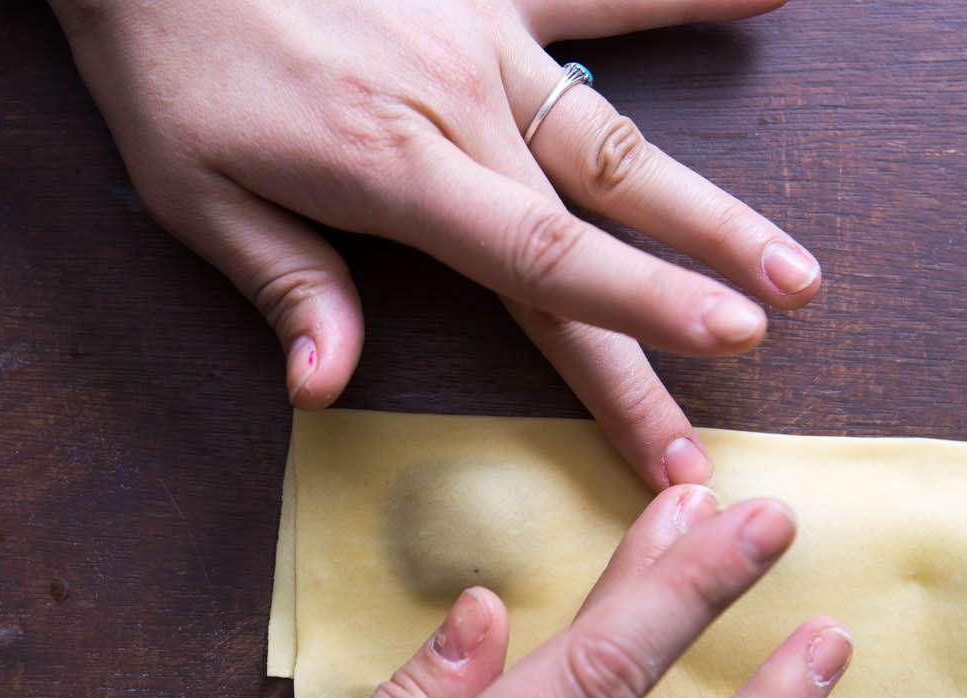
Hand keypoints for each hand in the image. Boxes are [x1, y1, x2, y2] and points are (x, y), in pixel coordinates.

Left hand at [49, 0, 823, 488]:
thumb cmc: (172, 62)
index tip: (713, 364)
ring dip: (711, 198)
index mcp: (399, 171)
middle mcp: (466, 109)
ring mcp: (488, 40)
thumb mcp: (195, 189)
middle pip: (604, 214)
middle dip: (696, 281)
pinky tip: (769, 1)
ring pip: (621, 131)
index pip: (543, 266)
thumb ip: (284, 285)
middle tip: (780, 319)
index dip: (637, 319)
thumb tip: (326, 390)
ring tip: (794, 253)